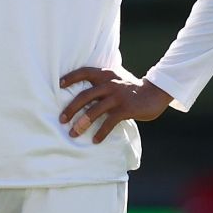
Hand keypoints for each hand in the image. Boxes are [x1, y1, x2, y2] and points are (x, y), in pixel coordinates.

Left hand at [58, 67, 172, 143]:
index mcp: (105, 74)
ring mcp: (118, 96)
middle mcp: (110, 83)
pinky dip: (101, 132)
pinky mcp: (126, 108)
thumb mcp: (115, 81)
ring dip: (82, 123)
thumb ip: (100, 85)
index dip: (71, 77)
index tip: (58, 85)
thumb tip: (80, 97)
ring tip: (73, 133)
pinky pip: (110, 122)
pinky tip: (95, 140)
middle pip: (85, 95)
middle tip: (61, 120)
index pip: (84, 72)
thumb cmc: (130, 89)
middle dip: (71, 108)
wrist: (154, 93)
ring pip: (95, 110)